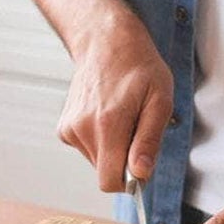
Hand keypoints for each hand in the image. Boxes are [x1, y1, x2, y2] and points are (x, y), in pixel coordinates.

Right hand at [58, 15, 172, 192]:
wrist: (107, 43)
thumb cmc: (140, 68)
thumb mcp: (160, 100)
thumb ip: (149, 140)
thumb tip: (140, 174)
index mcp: (107, 124)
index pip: (110, 180)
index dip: (131, 181)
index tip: (143, 163)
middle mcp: (82, 129)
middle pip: (106, 172)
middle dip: (125, 159)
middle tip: (138, 127)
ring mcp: (69, 129)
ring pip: (97, 161)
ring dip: (114, 148)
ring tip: (124, 116)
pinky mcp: (64, 128)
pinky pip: (88, 149)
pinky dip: (101, 140)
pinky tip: (108, 114)